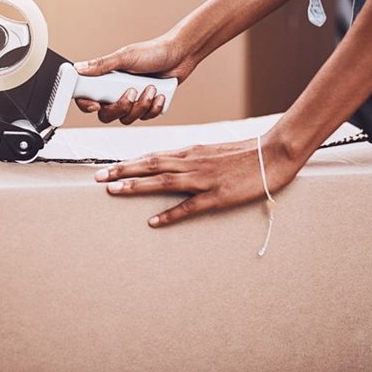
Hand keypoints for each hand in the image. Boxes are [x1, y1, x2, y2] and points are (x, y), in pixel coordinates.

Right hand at [73, 35, 196, 123]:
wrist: (181, 55)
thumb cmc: (154, 51)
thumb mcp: (126, 56)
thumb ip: (102, 65)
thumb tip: (79, 68)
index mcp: (107, 79)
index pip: (87, 97)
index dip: (87, 105)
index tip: (96, 105)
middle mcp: (116, 91)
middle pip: (106, 114)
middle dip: (121, 107)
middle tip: (132, 92)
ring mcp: (132, 100)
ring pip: (126, 118)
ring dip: (141, 105)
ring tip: (151, 88)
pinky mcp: (146, 106)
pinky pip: (144, 117)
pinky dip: (153, 107)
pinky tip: (159, 94)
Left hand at [93, 134, 300, 226]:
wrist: (274, 153)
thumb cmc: (244, 153)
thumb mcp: (212, 150)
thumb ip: (191, 156)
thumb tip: (170, 162)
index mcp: (191, 152)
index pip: (153, 156)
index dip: (128, 163)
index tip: (108, 168)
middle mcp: (192, 162)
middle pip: (150, 166)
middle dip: (122, 172)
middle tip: (97, 178)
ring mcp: (204, 179)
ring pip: (163, 181)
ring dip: (136, 186)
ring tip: (114, 191)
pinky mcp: (218, 195)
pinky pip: (189, 206)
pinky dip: (170, 214)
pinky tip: (153, 221)